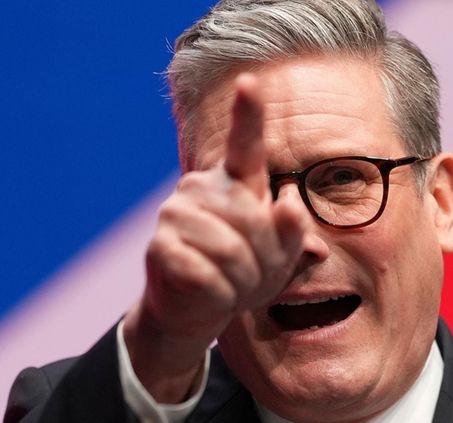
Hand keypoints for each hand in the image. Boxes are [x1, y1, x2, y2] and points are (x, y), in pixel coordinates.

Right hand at [123, 74, 305, 402]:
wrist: (196, 311)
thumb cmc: (243, 275)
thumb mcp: (280, 257)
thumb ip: (292, 232)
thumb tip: (290, 204)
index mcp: (235, 183)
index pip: (245, 144)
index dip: (248, 113)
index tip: (250, 81)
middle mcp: (202, 188)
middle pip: (255, 221)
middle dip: (266, 261)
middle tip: (252, 277)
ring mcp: (176, 213)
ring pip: (232, 251)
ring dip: (243, 282)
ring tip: (232, 285)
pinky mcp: (160, 246)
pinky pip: (209, 275)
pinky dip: (220, 296)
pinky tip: (210, 295)